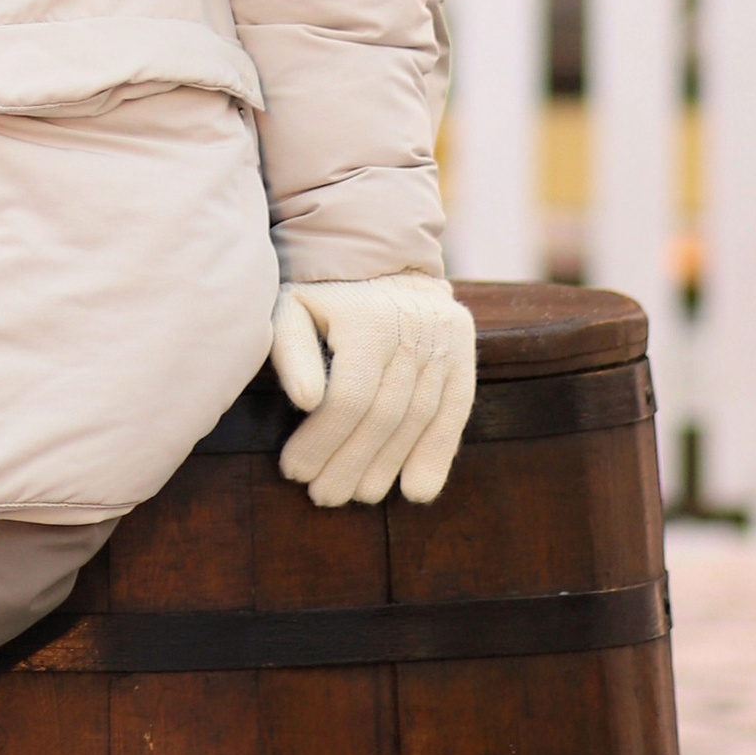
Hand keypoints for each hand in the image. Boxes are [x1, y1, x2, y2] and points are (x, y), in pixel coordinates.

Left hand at [269, 274, 474, 509]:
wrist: (384, 258)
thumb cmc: (325, 294)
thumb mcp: (292, 308)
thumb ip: (291, 352)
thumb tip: (305, 402)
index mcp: (368, 320)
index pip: (349, 397)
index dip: (322, 440)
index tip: (294, 470)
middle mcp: (415, 330)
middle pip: (385, 416)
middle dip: (350, 463)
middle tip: (323, 496)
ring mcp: (445, 343)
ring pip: (418, 421)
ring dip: (387, 467)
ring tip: (358, 495)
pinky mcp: (464, 355)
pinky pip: (455, 414)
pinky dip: (437, 456)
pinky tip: (416, 491)